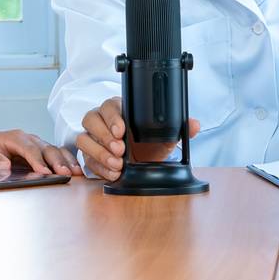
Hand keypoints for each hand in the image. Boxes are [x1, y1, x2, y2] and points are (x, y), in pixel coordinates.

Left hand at [0, 129, 80, 176]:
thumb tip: (4, 165)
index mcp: (14, 137)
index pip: (29, 148)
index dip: (37, 160)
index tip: (44, 172)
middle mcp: (28, 139)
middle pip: (45, 148)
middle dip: (56, 161)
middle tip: (64, 173)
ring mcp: (36, 145)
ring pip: (54, 150)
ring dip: (65, 161)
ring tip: (75, 173)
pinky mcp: (41, 153)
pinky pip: (56, 155)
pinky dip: (67, 161)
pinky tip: (75, 170)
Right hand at [73, 97, 198, 181]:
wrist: (141, 163)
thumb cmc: (148, 144)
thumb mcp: (164, 137)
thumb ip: (178, 129)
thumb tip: (194, 125)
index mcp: (119, 108)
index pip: (109, 105)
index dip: (113, 117)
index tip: (122, 130)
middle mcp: (102, 120)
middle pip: (91, 119)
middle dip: (105, 136)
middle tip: (120, 150)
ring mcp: (93, 137)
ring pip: (84, 138)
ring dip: (99, 153)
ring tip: (117, 165)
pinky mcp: (89, 154)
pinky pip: (86, 158)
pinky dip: (99, 167)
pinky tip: (113, 173)